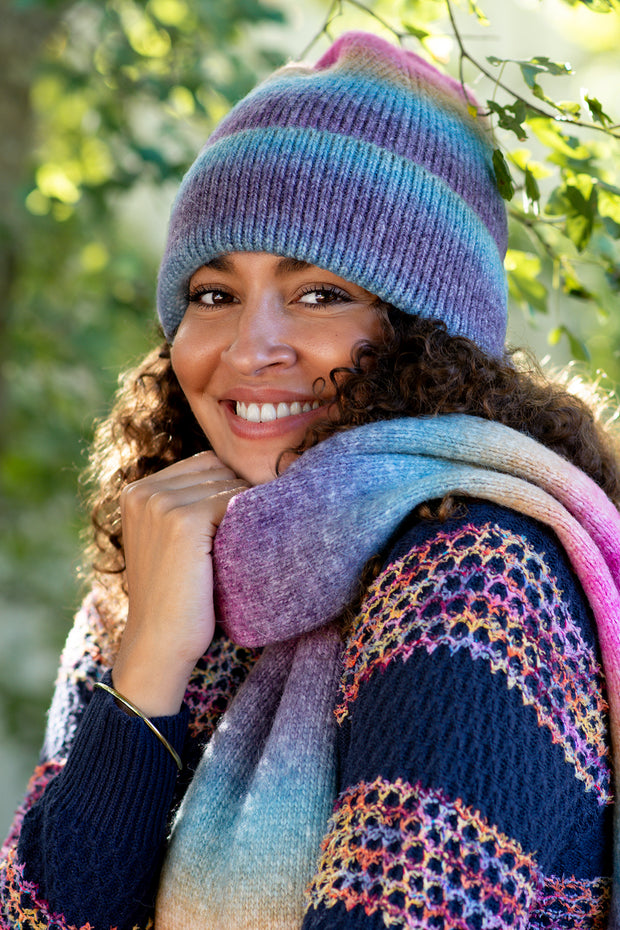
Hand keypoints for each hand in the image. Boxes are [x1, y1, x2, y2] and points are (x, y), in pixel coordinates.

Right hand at [111, 451, 247, 716]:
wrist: (159, 644)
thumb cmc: (176, 597)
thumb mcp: (170, 541)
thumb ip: (191, 503)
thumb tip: (248, 476)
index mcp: (136, 490)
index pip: (204, 463)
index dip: (231, 485)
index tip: (245, 515)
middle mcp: (143, 490)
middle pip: (218, 468)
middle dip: (241, 493)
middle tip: (254, 530)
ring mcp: (161, 503)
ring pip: (229, 482)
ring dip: (247, 508)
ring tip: (249, 542)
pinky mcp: (183, 520)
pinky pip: (235, 501)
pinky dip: (247, 521)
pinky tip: (244, 550)